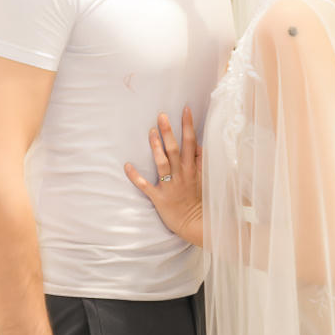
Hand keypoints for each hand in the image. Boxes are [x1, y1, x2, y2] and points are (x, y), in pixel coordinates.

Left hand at [125, 106, 203, 247]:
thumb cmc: (203, 201)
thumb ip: (202, 162)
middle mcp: (182, 174)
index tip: (185, 109)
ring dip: (155, 147)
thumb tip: (198, 145)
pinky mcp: (159, 198)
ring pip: (162, 163)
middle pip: (175, 149)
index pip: (192, 143)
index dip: (188, 126)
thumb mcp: (208, 179)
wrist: (198, 225)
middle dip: (169, 131)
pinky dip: (135, 176)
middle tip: (162, 115)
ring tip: (150, 131)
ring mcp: (170, 185)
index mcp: (194, 169)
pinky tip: (127, 165)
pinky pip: (145, 185)